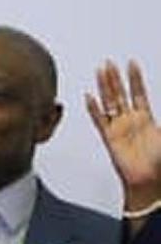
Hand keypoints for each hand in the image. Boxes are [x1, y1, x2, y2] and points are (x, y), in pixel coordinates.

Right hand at [85, 61, 160, 211]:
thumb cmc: (160, 162)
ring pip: (109, 102)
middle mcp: (130, 121)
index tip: (131, 63)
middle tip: (109, 64)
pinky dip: (94, 108)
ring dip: (104, 87)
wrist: (149, 180)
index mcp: (146, 119)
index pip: (138, 93)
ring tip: (100, 72)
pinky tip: (90, 97)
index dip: (135, 78)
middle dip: (115, 78)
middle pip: (120, 94)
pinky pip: (99, 120)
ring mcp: (119, 128)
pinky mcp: (109, 138)